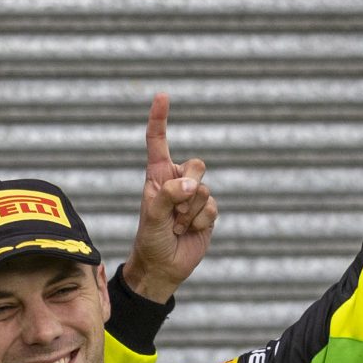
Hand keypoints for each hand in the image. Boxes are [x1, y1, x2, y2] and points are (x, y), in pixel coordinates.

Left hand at [123, 93, 216, 303]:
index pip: (158, 142)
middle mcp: (177, 181)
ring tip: (176, 226)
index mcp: (157, 175)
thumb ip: (168, 196)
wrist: (163, 267)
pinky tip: (188, 231)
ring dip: (189, 212)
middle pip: (196, 166)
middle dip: (186, 189)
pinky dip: (200, 222)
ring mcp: (194, 196)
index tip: (162, 95)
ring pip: (204, 190)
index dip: (160, 119)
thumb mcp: (152, 216)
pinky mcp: (208, 211)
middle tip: (172, 212)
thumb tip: (192, 185)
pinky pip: (212, 208)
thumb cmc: (150, 239)